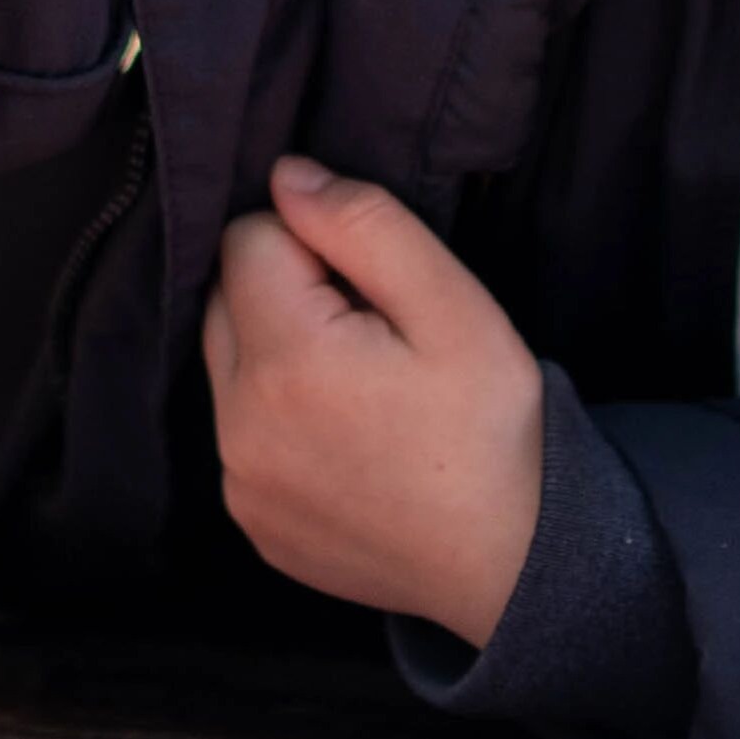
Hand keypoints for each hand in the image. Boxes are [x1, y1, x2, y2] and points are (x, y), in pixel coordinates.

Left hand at [201, 155, 543, 644]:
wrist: (514, 561)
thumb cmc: (492, 428)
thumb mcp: (455, 308)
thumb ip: (365, 225)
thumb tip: (286, 177)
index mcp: (286, 360)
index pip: (248, 238)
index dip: (315, 244)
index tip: (374, 289)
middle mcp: (239, 425)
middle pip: (225, 300)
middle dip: (288, 295)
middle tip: (374, 335)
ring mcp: (239, 481)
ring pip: (229, 368)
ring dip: (279, 356)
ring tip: (365, 391)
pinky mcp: (250, 520)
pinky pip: (240, 436)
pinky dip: (280, 422)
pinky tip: (350, 442)